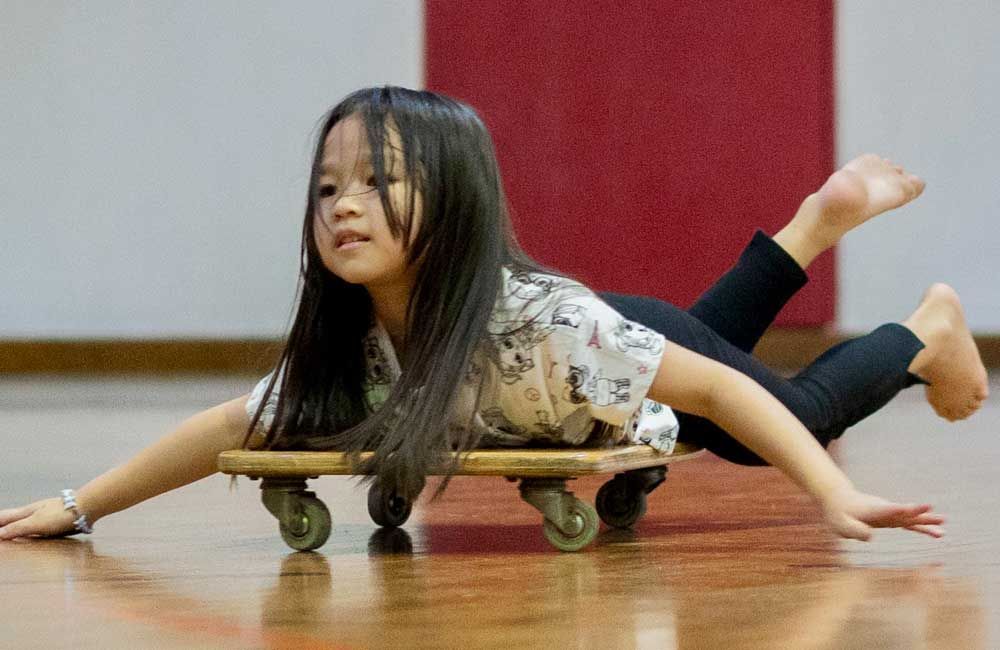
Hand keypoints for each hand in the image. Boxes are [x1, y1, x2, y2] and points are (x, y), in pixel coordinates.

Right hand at [0, 498, 78, 539]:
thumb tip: (0, 534)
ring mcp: (45, 515)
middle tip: (1, 527)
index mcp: (27, 512)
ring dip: (15, 525)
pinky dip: (29, 530)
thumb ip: (18, 528)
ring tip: (9, 530)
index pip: (5, 517)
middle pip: (14, 517)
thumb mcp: (36, 523)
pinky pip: (37, 526)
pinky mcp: (56, 521)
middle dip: (3, 523)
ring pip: (25, 520)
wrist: (87, 507)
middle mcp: (34, 512)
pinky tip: (33, 533)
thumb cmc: (61, 515)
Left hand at [820, 486, 944, 540]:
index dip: (898, 509)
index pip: (888, 510)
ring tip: (944, 528)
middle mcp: (885, 510)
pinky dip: (923, 528)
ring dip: (927, 522)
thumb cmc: (839, 514)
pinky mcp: (892, 519)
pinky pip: (910, 524)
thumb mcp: (841, 525)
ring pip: (911, 518)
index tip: (909, 508)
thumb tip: (871, 536)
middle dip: (919, 515)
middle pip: (905, 513)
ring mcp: (890, 514)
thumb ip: (855, 530)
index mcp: (873, 510)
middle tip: (938, 516)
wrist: (841, 500)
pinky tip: (938, 534)